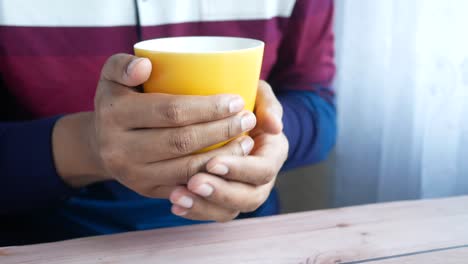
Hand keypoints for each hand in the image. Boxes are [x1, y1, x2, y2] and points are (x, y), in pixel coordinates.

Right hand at [53, 54, 256, 197]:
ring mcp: (133, 174)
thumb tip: (146, 65)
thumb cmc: (119, 101)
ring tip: (247, 141)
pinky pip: (185, 187)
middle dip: (221, 130)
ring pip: (187, 168)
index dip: (208, 107)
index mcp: (114, 114)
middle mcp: (119, 149)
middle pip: (182, 141)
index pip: (171, 111)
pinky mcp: (147, 190)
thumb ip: (124, 65)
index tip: (236, 100)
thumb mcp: (112, 76)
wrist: (102, 143)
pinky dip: (211, 176)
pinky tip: (230, 162)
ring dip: (223, 156)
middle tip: (247, 119)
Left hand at [168, 81, 288, 221]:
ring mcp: (244, 191)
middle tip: (193, 183)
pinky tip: (175, 205)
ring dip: (203, 206)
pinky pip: (213, 213)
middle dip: (220, 193)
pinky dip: (194, 211)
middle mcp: (262, 178)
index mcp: (274, 153)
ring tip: (176, 196)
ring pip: (230, 211)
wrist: (232, 117)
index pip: (262, 170)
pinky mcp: (224, 199)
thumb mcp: (259, 95)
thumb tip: (274, 127)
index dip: (240, 169)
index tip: (212, 162)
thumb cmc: (246, 102)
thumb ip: (269, 104)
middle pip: (249, 198)